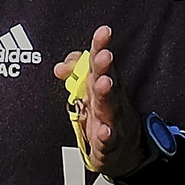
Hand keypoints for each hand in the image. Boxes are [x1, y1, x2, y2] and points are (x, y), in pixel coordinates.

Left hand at [54, 25, 145, 178]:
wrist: (123, 152)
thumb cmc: (104, 115)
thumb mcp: (89, 91)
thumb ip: (75, 72)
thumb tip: (61, 66)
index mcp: (104, 85)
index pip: (100, 63)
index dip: (101, 46)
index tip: (103, 31)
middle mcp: (111, 101)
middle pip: (106, 80)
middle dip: (104, 68)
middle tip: (103, 55)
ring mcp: (113, 122)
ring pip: (109, 107)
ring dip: (107, 95)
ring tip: (104, 84)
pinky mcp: (110, 145)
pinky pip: (108, 140)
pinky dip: (107, 135)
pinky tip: (105, 131)